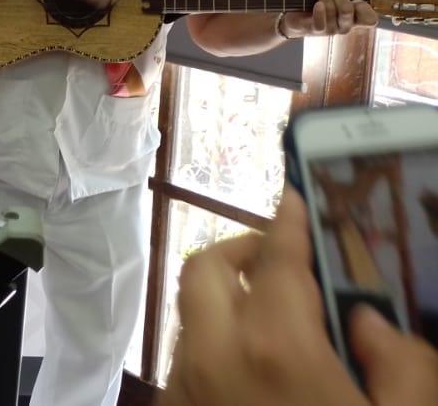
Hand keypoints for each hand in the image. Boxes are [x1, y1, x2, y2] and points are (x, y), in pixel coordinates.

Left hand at [159, 189, 437, 405]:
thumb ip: (401, 363)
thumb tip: (370, 323)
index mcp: (275, 346)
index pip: (276, 258)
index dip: (288, 221)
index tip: (294, 197)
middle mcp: (212, 356)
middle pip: (204, 268)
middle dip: (241, 252)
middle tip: (281, 261)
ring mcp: (182, 386)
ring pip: (189, 314)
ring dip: (225, 303)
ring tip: (273, 320)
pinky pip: (183, 360)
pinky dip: (212, 347)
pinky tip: (252, 371)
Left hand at [278, 0, 379, 38]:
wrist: (297, 16)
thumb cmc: (321, 3)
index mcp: (355, 18)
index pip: (370, 20)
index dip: (365, 8)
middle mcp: (345, 26)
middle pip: (347, 10)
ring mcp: (330, 29)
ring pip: (332, 11)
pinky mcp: (314, 30)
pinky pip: (320, 23)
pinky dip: (319, 12)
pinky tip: (317, 3)